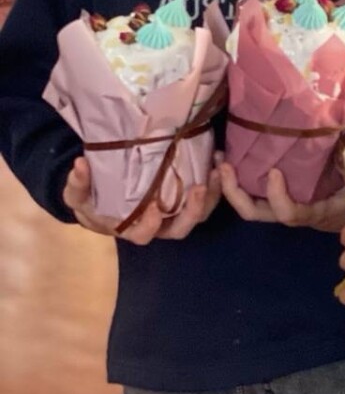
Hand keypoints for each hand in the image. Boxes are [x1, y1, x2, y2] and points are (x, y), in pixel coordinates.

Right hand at [62, 156, 220, 244]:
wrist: (104, 196)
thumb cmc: (91, 199)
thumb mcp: (78, 194)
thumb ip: (78, 184)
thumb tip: (79, 165)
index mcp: (132, 228)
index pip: (144, 234)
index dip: (150, 224)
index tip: (153, 207)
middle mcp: (158, 225)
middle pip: (181, 228)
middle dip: (193, 210)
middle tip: (199, 186)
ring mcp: (175, 213)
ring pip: (199, 214)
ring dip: (212, 195)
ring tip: (218, 169)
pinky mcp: (186, 197)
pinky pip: (206, 196)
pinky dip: (215, 183)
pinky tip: (218, 159)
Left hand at [215, 160, 344, 231]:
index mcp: (317, 211)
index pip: (290, 213)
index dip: (278, 197)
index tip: (274, 173)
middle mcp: (296, 212)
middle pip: (257, 213)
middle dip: (236, 193)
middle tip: (225, 165)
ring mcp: (285, 205)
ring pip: (251, 204)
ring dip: (230, 185)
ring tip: (220, 159)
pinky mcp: (280, 195)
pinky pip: (254, 192)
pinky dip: (240, 178)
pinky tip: (233, 156)